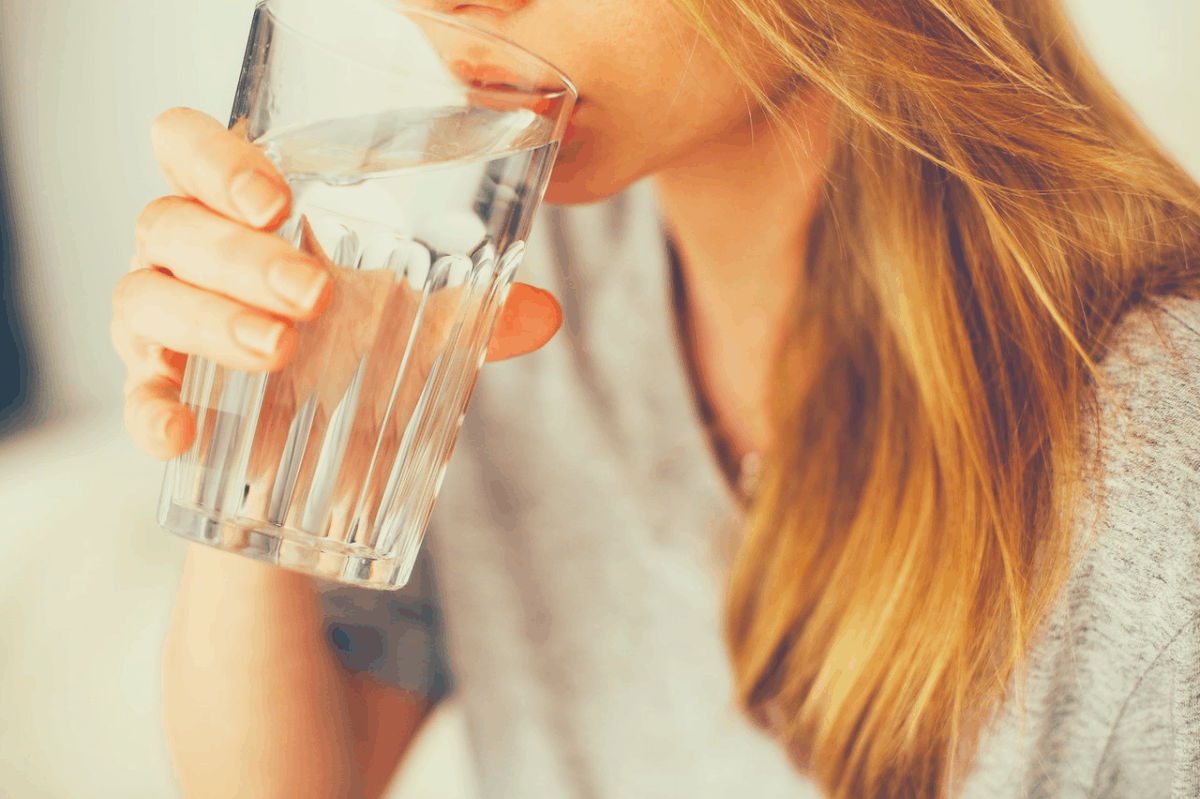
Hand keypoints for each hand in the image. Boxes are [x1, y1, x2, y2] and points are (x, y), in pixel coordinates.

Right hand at [113, 107, 561, 461]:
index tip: (278, 201)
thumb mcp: (415, 327)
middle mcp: (188, 255)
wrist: (315, 454)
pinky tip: (181, 434)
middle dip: (239, 254)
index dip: (216, 158)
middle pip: (170, 221)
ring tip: (281, 350)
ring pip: (143, 295)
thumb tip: (546, 314)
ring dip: (209, 319)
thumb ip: (473, 314)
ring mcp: (161, 323)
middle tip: (313, 294)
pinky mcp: (157, 393)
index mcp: (242, 214)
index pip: (189, 147)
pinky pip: (133, 395)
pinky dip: (150, 410)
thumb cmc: (353, 353)